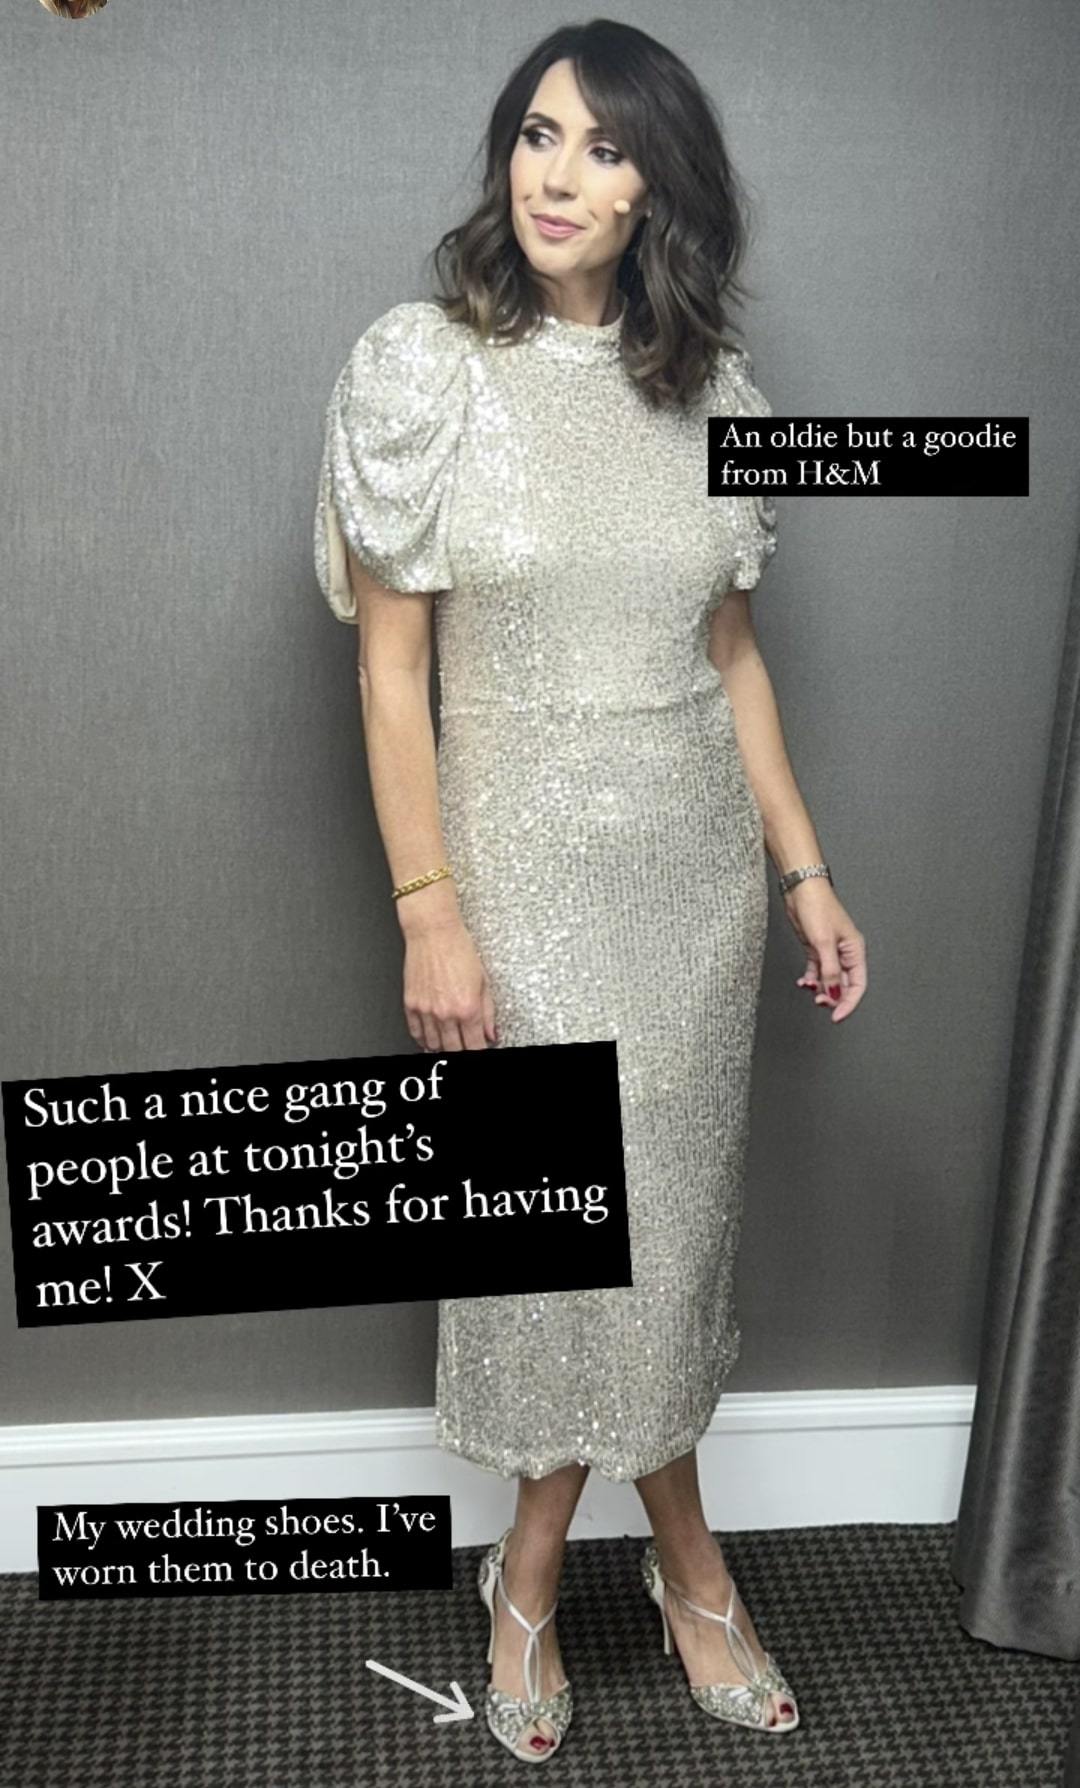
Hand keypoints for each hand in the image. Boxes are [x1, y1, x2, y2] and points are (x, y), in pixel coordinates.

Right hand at [402, 915, 497, 1050]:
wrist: (433, 933)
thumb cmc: (458, 949)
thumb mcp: (483, 981)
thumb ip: (488, 1012)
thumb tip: (491, 1033)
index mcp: (468, 1008)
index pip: (474, 1046)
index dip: (479, 1051)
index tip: (480, 1050)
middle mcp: (446, 1013)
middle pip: (454, 1049)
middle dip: (462, 1051)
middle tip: (466, 1046)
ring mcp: (426, 1010)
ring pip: (434, 1044)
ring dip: (443, 1047)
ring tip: (449, 1044)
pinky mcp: (411, 1004)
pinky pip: (416, 1032)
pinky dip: (424, 1040)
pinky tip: (430, 1039)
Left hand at [781, 879, 866, 1021]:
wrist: (800, 890)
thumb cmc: (817, 907)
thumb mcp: (824, 943)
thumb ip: (830, 971)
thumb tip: (834, 993)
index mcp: (855, 951)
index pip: (858, 985)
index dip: (849, 1003)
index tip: (836, 1016)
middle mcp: (845, 954)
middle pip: (844, 986)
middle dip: (833, 998)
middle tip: (819, 1003)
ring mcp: (830, 952)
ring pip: (830, 981)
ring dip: (820, 990)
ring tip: (809, 989)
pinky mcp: (816, 949)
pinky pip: (817, 972)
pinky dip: (811, 980)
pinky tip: (804, 983)